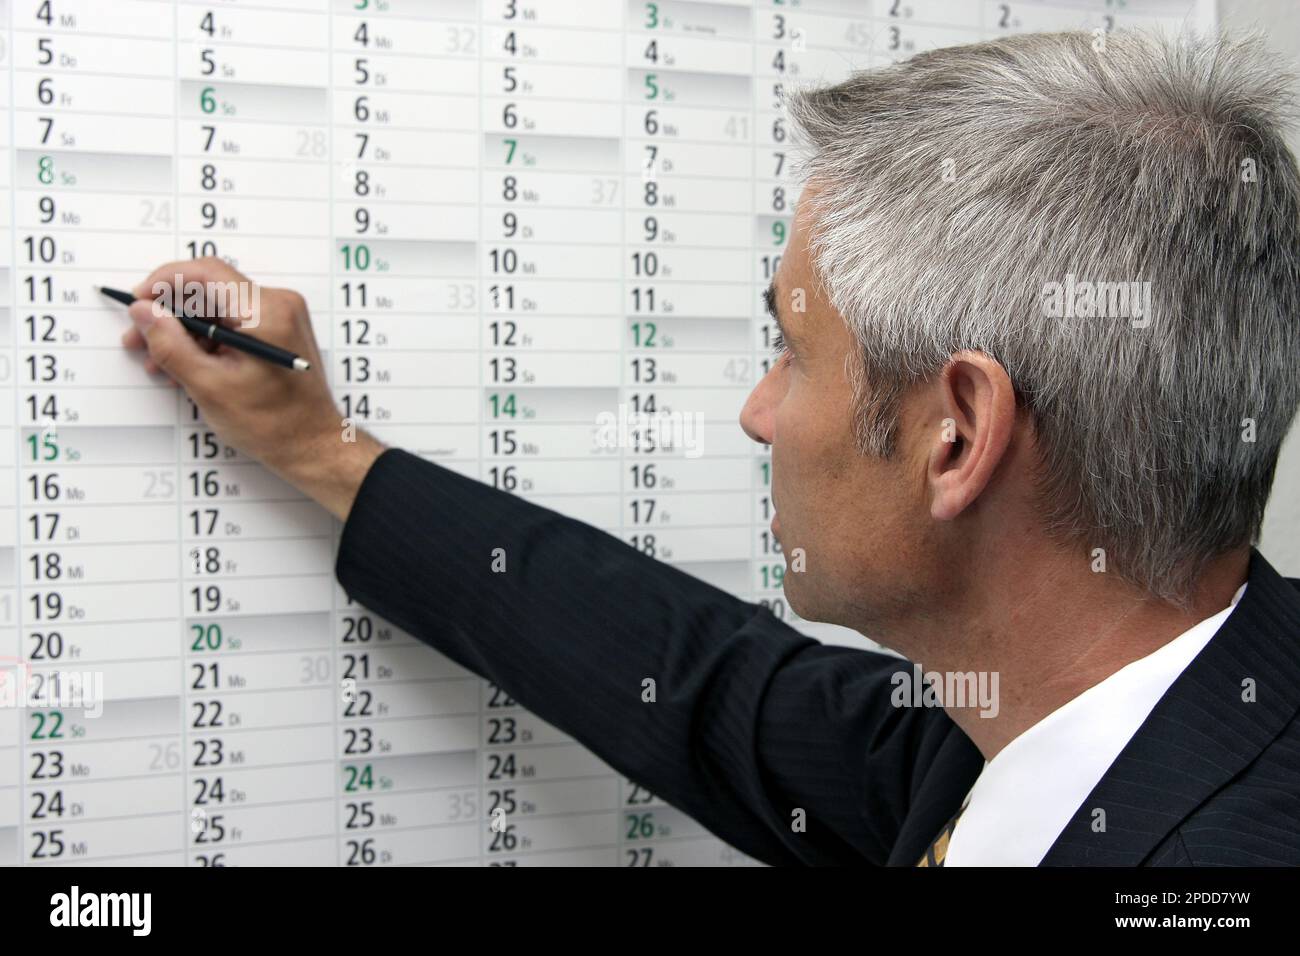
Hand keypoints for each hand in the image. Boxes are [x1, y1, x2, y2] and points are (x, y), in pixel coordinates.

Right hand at [122, 257, 383, 519]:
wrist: (313, 446)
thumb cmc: (273, 424)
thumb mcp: (209, 386)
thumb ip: (170, 344)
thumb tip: (143, 311)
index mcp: (267, 312)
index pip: (207, 272)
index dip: (165, 281)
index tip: (138, 300)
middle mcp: (279, 305)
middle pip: (210, 290)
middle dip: (169, 313)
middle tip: (138, 337)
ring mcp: (281, 319)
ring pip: (218, 310)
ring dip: (184, 332)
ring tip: (157, 360)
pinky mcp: (278, 333)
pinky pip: (233, 325)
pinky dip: (206, 342)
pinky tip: (184, 365)